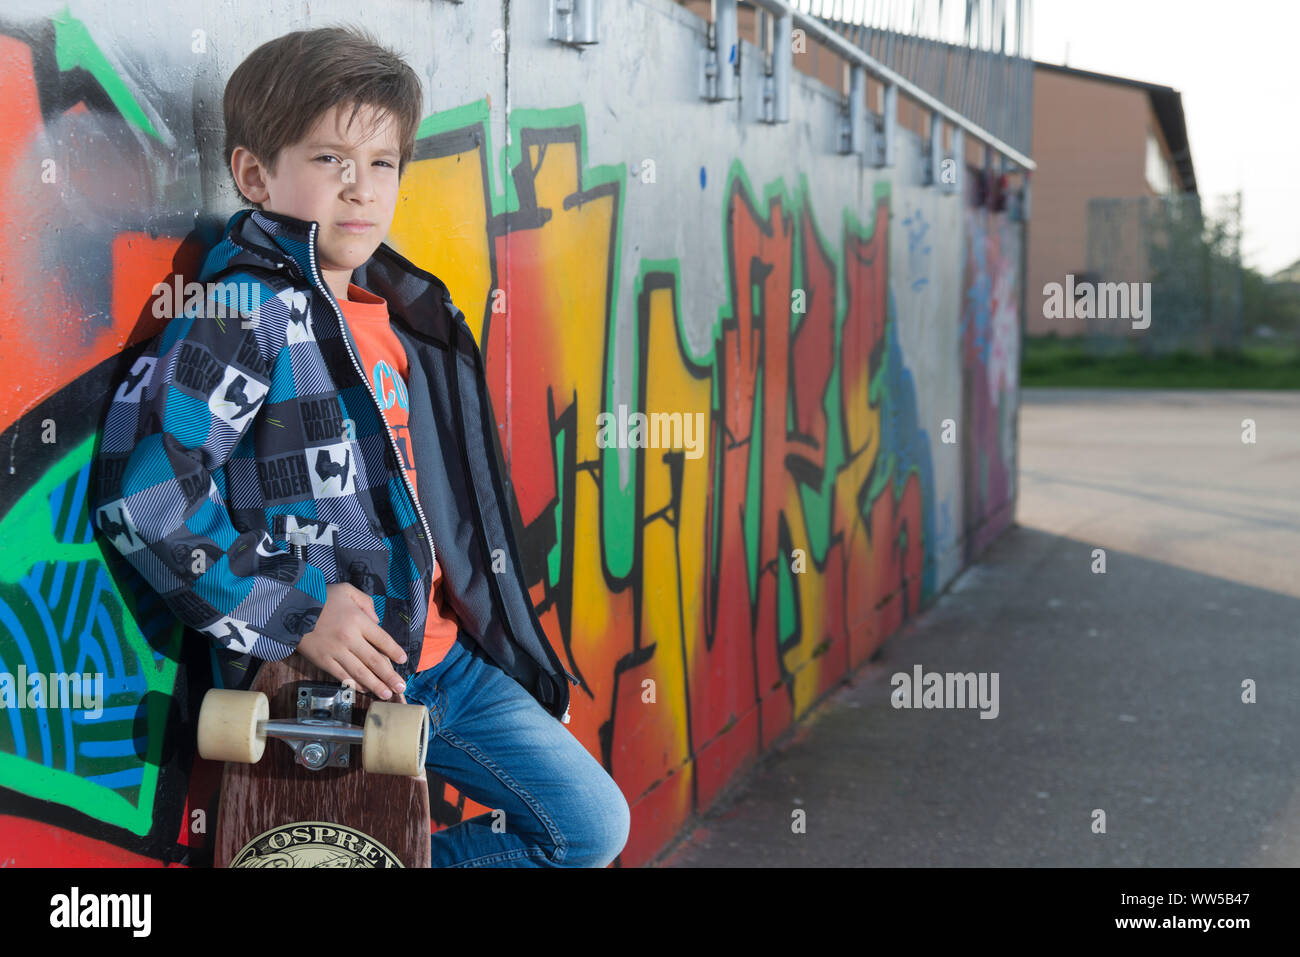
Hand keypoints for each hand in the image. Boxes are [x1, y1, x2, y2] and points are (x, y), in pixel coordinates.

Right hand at [296, 583, 408, 698]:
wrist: (288, 608)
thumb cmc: (320, 596)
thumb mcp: (347, 590)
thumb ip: (366, 603)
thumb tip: (376, 621)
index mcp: (357, 620)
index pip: (382, 639)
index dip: (394, 651)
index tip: (403, 660)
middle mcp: (349, 638)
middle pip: (374, 660)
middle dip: (390, 676)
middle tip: (401, 687)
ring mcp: (335, 652)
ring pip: (360, 672)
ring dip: (375, 685)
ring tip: (387, 694)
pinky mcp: (322, 661)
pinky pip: (342, 676)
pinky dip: (354, 684)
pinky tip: (364, 689)